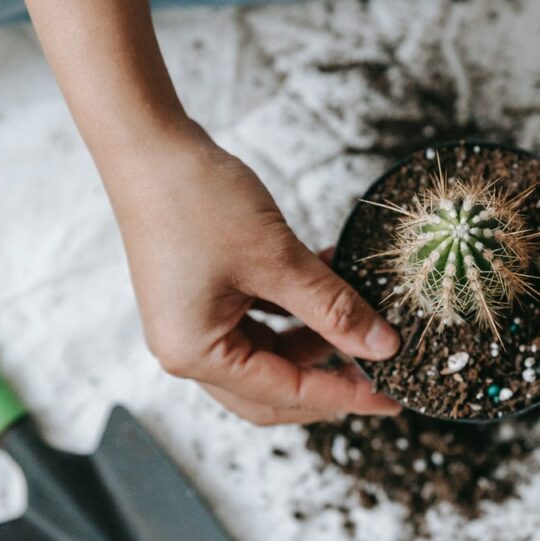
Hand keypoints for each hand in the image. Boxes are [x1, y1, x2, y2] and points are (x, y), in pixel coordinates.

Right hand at [110, 123, 400, 424]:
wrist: (149, 143)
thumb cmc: (196, 199)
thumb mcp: (277, 259)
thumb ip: (334, 308)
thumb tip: (381, 345)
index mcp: (196, 353)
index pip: (285, 393)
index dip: (343, 395)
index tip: (389, 396)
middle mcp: (188, 347)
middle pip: (273, 388)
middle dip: (328, 380)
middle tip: (379, 374)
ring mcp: (193, 321)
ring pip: (270, 351)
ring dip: (316, 337)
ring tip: (362, 316)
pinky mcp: (202, 293)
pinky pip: (260, 317)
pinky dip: (297, 307)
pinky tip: (331, 280)